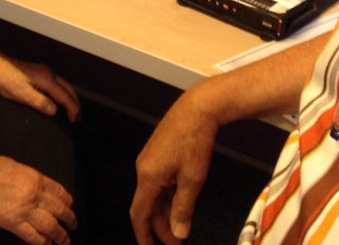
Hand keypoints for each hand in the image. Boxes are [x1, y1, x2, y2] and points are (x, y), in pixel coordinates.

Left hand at [0, 44, 81, 121]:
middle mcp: (49, 74)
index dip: (72, 109)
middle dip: (75, 103)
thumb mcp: (21, 94)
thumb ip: (39, 102)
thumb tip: (55, 111)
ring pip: (64, 85)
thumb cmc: (5, 80)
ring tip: (72, 111)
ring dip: (70, 98)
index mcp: (47, 80)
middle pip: (69, 88)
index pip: (65, 96)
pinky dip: (63, 93)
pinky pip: (58, 84)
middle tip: (78, 118)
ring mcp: (45, 72)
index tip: (74, 121)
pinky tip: (59, 100)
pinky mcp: (39, 73)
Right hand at [0, 153, 76, 243]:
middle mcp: (34, 195)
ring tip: (64, 241)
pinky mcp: (12, 223)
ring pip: (50, 226)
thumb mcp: (13, 165)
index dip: (67, 201)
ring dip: (60, 235)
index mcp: (35, 178)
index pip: (59, 191)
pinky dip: (42, 243)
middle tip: (73, 225)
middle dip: (69, 219)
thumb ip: (27, 177)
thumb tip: (32, 184)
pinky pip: (32, 236)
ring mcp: (24, 210)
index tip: (70, 206)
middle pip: (58, 209)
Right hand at [130, 94, 218, 244]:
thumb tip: (178, 232)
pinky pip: (157, 182)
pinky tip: (179, 203)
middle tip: (176, 241)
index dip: (144, 235)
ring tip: (180, 225)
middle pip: (147, 206)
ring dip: (164, 212)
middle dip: (160, 226)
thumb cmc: (195, 138)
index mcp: (148, 176)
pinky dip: (167, 196)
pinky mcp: (157, 154)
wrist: (199, 108)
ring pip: (153, 194)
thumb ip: (183, 208)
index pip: (139, 214)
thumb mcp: (192, 179)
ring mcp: (149, 160)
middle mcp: (143, 168)